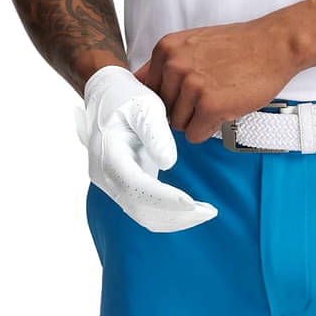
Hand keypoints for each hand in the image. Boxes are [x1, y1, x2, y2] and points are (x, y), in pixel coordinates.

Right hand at [75, 66, 217, 231]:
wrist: (106, 96)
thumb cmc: (126, 96)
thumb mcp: (143, 105)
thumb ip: (155, 132)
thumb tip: (168, 163)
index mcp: (108, 153)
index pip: (135, 187)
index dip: (163, 198)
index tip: (191, 203)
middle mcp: (106, 175)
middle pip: (139, 208)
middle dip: (175, 215)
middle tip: (209, 212)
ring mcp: (113, 183)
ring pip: (142, 214)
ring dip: (174, 219)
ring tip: (206, 212)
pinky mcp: (125, 185)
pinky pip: (144, 209)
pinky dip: (168, 214)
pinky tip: (192, 210)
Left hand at [133, 13, 301, 144]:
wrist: (274, 44)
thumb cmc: (238, 46)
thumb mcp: (193, 43)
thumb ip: (165, 63)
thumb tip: (136, 84)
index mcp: (165, 49)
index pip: (148, 91)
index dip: (171, 96)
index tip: (187, 93)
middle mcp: (173, 65)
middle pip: (163, 110)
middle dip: (185, 108)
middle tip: (212, 91)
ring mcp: (191, 85)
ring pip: (178, 125)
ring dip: (199, 119)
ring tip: (221, 96)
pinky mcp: (210, 105)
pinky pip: (195, 135)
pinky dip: (210, 128)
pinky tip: (226, 108)